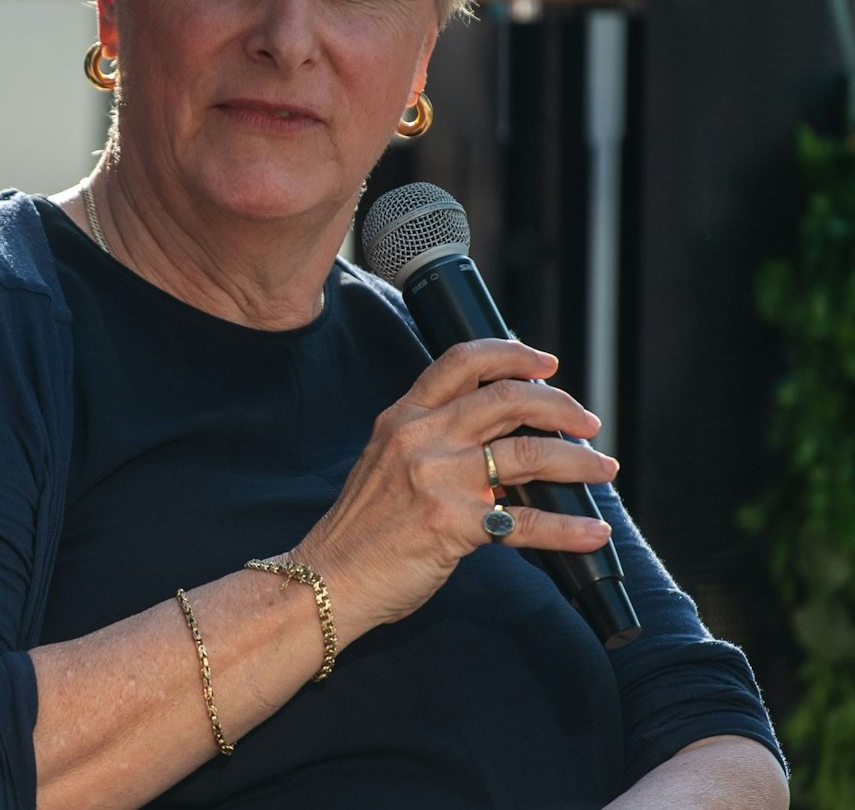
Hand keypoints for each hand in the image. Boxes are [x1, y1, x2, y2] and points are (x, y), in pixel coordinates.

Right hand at [295, 339, 618, 635]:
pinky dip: (569, 528)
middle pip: (509, 400)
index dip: (513, 355)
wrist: (328, 577)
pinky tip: (592, 531)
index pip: (462, 362)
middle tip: (589, 424)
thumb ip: (430, 442)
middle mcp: (421, 438)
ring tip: (603, 471)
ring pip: (530, 454)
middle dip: (563, 408)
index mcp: (403, 417)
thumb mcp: (385, 463)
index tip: (547, 364)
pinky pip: (528, 520)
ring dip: (579, 462)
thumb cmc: (360, 528)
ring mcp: (438, 480)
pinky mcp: (454, 524)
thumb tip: (497, 440)